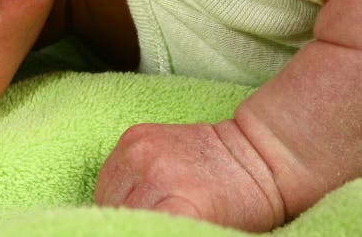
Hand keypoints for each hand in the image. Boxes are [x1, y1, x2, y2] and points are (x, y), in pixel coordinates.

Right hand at [94, 121, 285, 231]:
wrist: (255, 153)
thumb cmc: (242, 204)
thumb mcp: (212, 231)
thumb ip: (174, 231)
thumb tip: (148, 228)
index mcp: (181, 206)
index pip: (136, 229)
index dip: (137, 232)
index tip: (144, 231)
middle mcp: (155, 174)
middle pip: (117, 213)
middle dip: (128, 222)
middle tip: (148, 224)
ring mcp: (140, 150)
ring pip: (106, 193)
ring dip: (118, 204)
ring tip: (142, 209)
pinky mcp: (133, 134)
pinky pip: (108, 171)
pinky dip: (116, 185)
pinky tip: (136, 191)